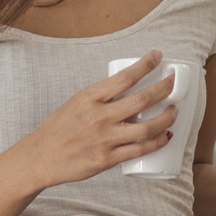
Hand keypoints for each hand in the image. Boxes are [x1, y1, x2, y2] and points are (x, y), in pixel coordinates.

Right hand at [14, 51, 180, 190]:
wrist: (41, 157)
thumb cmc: (58, 129)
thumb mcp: (76, 102)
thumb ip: (100, 97)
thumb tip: (128, 89)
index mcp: (90, 98)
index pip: (125, 77)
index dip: (146, 65)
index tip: (158, 56)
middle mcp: (99, 117)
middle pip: (142, 100)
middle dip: (164, 88)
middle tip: (173, 83)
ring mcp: (105, 139)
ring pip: (147, 127)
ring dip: (167, 117)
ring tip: (174, 111)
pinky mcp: (107, 159)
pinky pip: (140, 150)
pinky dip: (158, 142)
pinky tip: (166, 136)